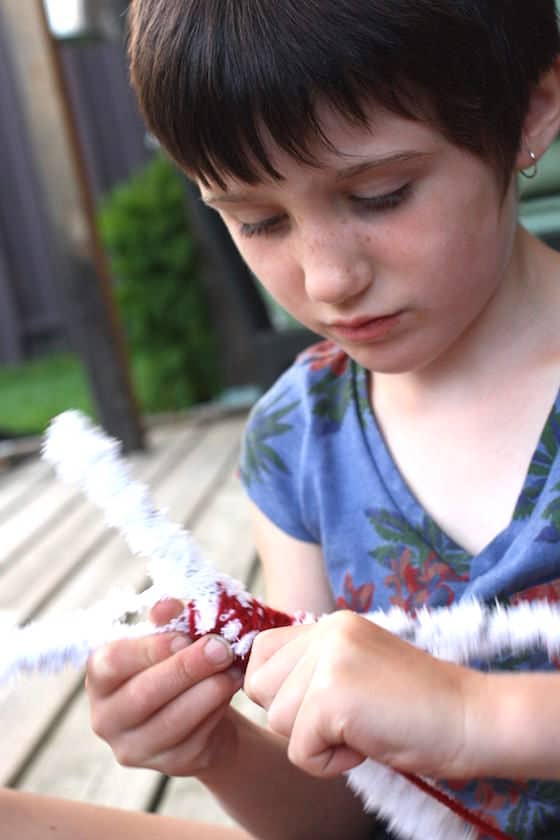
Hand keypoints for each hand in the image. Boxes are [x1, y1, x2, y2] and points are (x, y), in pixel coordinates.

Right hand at [86, 599, 243, 776]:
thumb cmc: (177, 661)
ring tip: (231, 670)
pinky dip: (216, 711)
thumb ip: (166, 620)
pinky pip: (194, 738)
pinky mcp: (167, 764)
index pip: (112, 662)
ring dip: (207, 691)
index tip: (183, 637)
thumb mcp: (170, 636)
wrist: (201, 707)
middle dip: (186, 669)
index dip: (149, 649)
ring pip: (171, 721)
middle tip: (221, 649)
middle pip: (143, 694)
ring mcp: (134, 747)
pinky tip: (229, 690)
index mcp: (101, 677)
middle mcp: (106, 717)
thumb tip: (167, 606)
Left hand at [245, 611, 478, 779]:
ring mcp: (328, 658)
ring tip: (362, 728)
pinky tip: (367, 744)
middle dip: (293, 717)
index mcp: (331, 623)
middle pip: (259, 686)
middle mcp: (326, 631)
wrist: (472, 719)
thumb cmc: (418, 707)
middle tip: (345, 719)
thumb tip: (255, 683)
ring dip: (315, 740)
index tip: (314, 708)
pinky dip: (330, 763)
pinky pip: (298, 750)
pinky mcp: (332, 694)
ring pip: (275, 719)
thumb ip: (315, 667)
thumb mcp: (358, 669)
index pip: (261, 651)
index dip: (277, 689)